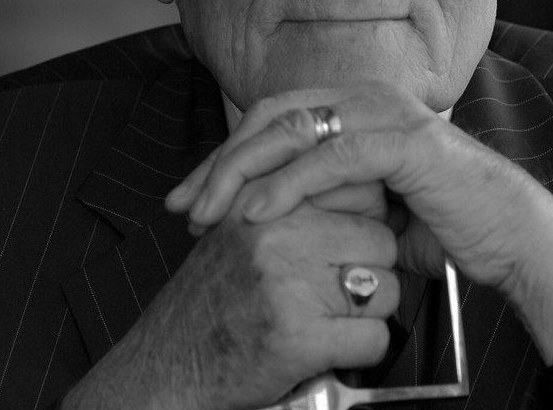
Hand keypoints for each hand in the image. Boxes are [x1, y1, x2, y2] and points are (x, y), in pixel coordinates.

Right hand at [64, 205, 399, 409]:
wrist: (168, 365)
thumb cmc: (209, 299)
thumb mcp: (242, 230)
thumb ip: (293, 202)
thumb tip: (365, 186)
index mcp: (267, 203)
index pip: (360, 190)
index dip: (365, 222)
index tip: (349, 244)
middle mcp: (280, 237)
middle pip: (382, 242)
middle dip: (371, 270)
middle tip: (335, 292)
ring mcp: (291, 286)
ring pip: (385, 290)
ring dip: (367, 314)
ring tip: (327, 320)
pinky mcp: (300, 338)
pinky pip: (374, 339)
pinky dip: (360, 352)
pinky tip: (328, 349)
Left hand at [165, 83, 552, 321]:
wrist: (509, 237)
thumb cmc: (440, 224)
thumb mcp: (366, 206)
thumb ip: (322, 194)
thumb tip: (263, 210)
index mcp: (356, 105)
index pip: (271, 118)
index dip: (225, 154)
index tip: (189, 197)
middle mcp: (368, 98)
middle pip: (270, 117)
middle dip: (219, 163)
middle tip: (181, 207)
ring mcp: (388, 114)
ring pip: (293, 130)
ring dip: (241, 173)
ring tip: (206, 214)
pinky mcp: (405, 142)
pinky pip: (331, 158)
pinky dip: (287, 184)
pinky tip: (254, 213)